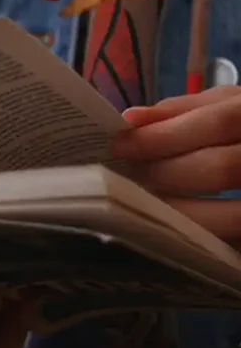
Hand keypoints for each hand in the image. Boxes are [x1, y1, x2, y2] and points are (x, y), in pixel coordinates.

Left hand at [111, 85, 240, 245]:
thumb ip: (190, 110)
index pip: (220, 120)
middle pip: (222, 167)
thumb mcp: (239, 104)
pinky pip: (237, 243)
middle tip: (127, 181)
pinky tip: (182, 233)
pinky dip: (209, 239)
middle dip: (166, 175)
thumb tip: (131, 120)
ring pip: (235, 216)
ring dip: (182, 214)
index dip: (165, 134)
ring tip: (148, 207)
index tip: (119, 146)